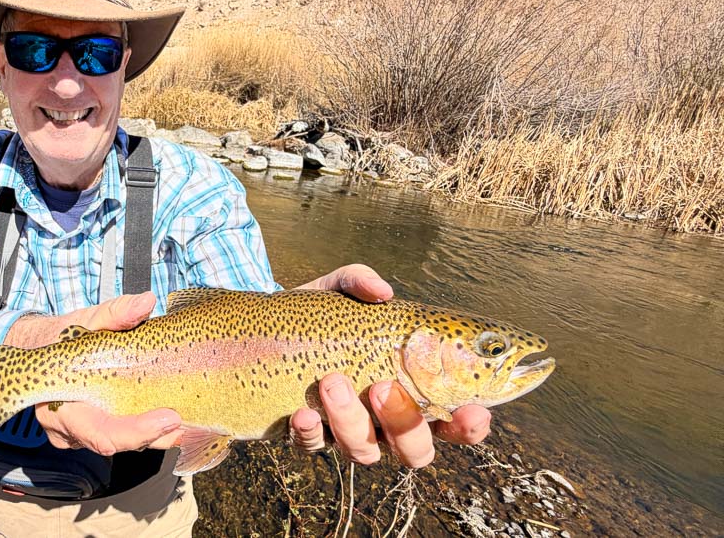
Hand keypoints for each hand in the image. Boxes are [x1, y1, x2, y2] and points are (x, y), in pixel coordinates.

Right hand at [33, 291, 184, 454]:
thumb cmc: (61, 337)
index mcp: (61, 406)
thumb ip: (114, 314)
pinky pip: (122, 438)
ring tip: (186, 418)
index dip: (136, 431)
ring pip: (124, 444)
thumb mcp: (85, 320)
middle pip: (118, 443)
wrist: (40, 350)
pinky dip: (147, 430)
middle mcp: (69, 430)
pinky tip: (171, 418)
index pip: (101, 432)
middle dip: (155, 436)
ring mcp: (81, 437)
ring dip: (156, 435)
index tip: (168, 417)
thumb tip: (146, 302)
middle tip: (185, 420)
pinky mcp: (94, 433)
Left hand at [289, 264, 492, 466]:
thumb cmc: (318, 314)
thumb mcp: (338, 291)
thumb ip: (360, 282)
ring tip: (332, 382)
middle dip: (405, 425)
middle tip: (383, 387)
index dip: (469, 425)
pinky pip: (312, 446)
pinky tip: (302, 412)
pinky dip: (309, 432)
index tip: (473, 410)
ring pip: (364, 452)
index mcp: (410, 389)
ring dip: (351, 421)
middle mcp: (383, 420)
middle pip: (415, 450)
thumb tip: (382, 291)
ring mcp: (345, 430)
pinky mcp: (306, 434)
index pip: (453, 421)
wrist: (261, 329)